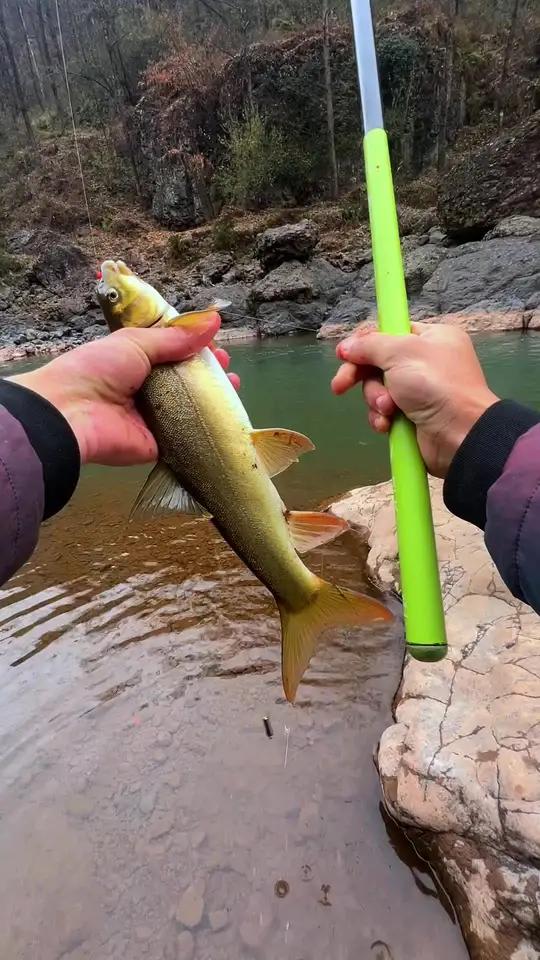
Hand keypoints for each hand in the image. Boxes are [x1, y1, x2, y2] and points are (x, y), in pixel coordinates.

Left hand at [10, 315, 240, 465]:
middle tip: (227, 368)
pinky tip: (226, 418)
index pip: (172, 354)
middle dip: (208, 375)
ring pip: (189, 409)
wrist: (70, 413)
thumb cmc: (97, 370)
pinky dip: (206, 428)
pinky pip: (186, 436)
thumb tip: (214, 320)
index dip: (195, 350)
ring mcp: (152, 419)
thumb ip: (176, 337)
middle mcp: (144, 391)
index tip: (217, 347)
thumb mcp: (136, 342)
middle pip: (184, 382)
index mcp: (134, 362)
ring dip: (213, 399)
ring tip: (232, 388)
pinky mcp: (157, 445)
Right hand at [332, 323, 498, 477]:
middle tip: (340, 387)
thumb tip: (345, 347)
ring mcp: (419, 391)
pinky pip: (385, 412)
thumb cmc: (434, 384)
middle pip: (378, 362)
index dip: (364, 345)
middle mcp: (425, 361)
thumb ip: (369, 346)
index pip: (388, 333)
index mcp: (431, 338)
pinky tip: (387, 425)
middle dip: (363, 378)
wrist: (460, 434)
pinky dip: (382, 418)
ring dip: (375, 400)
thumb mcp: (401, 353)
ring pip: (378, 390)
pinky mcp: (413, 416)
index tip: (343, 356)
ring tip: (388, 409)